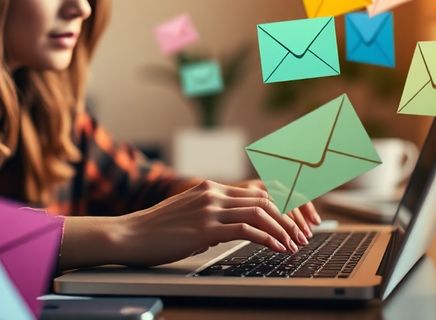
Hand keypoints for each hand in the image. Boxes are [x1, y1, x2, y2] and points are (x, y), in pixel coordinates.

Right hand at [110, 180, 311, 266]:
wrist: (128, 234)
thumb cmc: (156, 231)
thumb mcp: (189, 215)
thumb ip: (213, 214)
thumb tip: (238, 227)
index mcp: (211, 187)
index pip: (260, 187)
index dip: (286, 200)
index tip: (302, 218)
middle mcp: (213, 192)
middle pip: (267, 196)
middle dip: (293, 214)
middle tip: (306, 233)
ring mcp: (209, 208)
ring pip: (261, 211)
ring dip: (284, 229)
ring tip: (295, 245)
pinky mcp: (204, 227)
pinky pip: (246, 229)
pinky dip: (268, 238)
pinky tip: (277, 248)